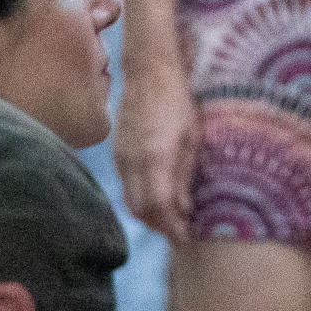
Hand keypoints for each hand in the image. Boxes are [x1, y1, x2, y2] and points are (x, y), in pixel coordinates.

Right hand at [114, 64, 201, 241]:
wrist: (149, 72)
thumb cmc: (179, 101)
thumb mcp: (192, 137)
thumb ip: (185, 173)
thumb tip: (184, 207)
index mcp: (155, 158)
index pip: (159, 208)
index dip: (172, 227)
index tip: (187, 238)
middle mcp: (133, 163)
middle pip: (141, 210)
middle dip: (161, 227)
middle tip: (182, 233)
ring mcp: (121, 158)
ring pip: (130, 200)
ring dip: (150, 216)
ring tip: (173, 220)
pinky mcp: (117, 153)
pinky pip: (126, 186)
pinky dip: (140, 199)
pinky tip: (159, 198)